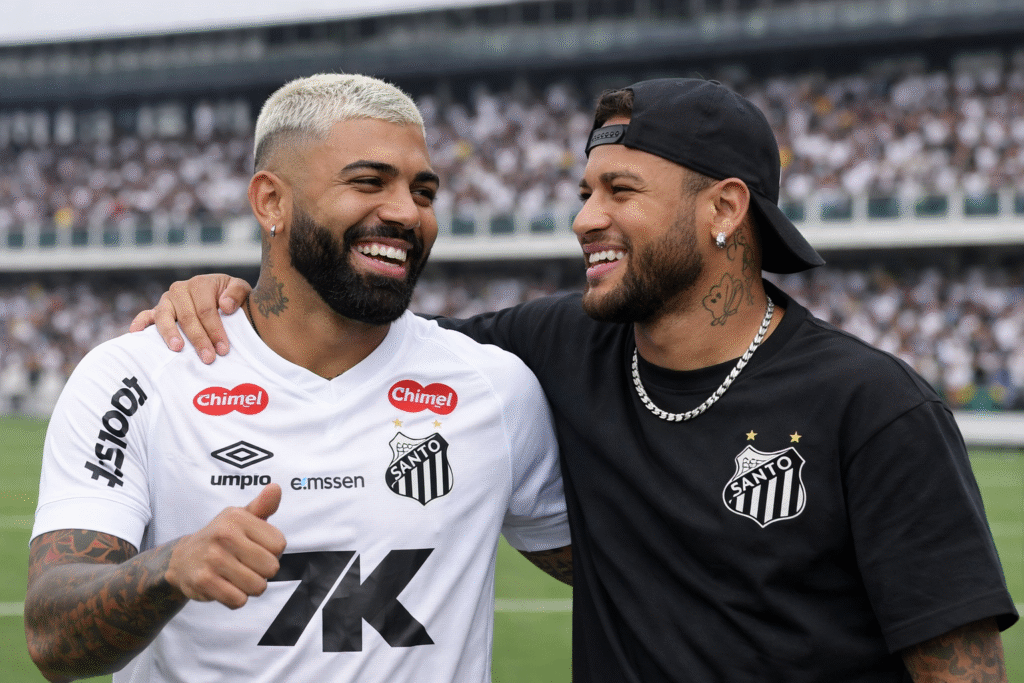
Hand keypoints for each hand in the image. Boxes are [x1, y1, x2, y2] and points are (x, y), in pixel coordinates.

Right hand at [129, 274, 251, 363]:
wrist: (222, 297)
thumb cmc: (231, 296)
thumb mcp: (240, 289)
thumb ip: (236, 293)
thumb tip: (225, 305)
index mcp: (200, 284)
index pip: (206, 310)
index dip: (215, 330)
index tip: (223, 349)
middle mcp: (179, 290)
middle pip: (187, 317)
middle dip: (199, 339)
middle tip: (208, 358)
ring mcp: (166, 301)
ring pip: (164, 317)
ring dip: (170, 334)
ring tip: (178, 349)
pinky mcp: (157, 311)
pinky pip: (145, 316)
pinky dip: (139, 323)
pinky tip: (136, 334)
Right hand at [165, 484, 286, 608]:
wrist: (183, 559)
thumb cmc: (223, 537)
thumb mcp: (241, 518)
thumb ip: (263, 505)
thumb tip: (276, 488)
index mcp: (237, 517)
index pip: (279, 544)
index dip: (272, 551)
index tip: (256, 547)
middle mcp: (224, 535)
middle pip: (271, 567)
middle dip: (263, 572)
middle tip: (246, 564)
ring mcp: (213, 558)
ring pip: (257, 586)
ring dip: (251, 587)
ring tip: (237, 576)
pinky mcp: (203, 581)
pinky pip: (238, 600)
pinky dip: (236, 599)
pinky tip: (225, 587)